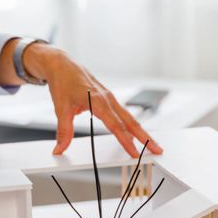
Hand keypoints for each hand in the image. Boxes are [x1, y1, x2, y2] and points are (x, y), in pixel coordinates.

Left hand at [0, 39, 162, 157]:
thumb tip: (59, 149)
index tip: (135, 153)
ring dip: (142, 132)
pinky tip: (136, 134)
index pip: (116, 125)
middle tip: (158, 150)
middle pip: (131, 122)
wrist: (62, 64)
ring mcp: (110, 98)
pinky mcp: (109, 99)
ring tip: (153, 145)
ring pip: (130, 118)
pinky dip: (133, 125)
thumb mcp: (60, 108)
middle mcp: (108, 99)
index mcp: (98, 101)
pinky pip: (124, 114)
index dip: (126, 141)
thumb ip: (63, 131)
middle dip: (145, 138)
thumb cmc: (63, 82)